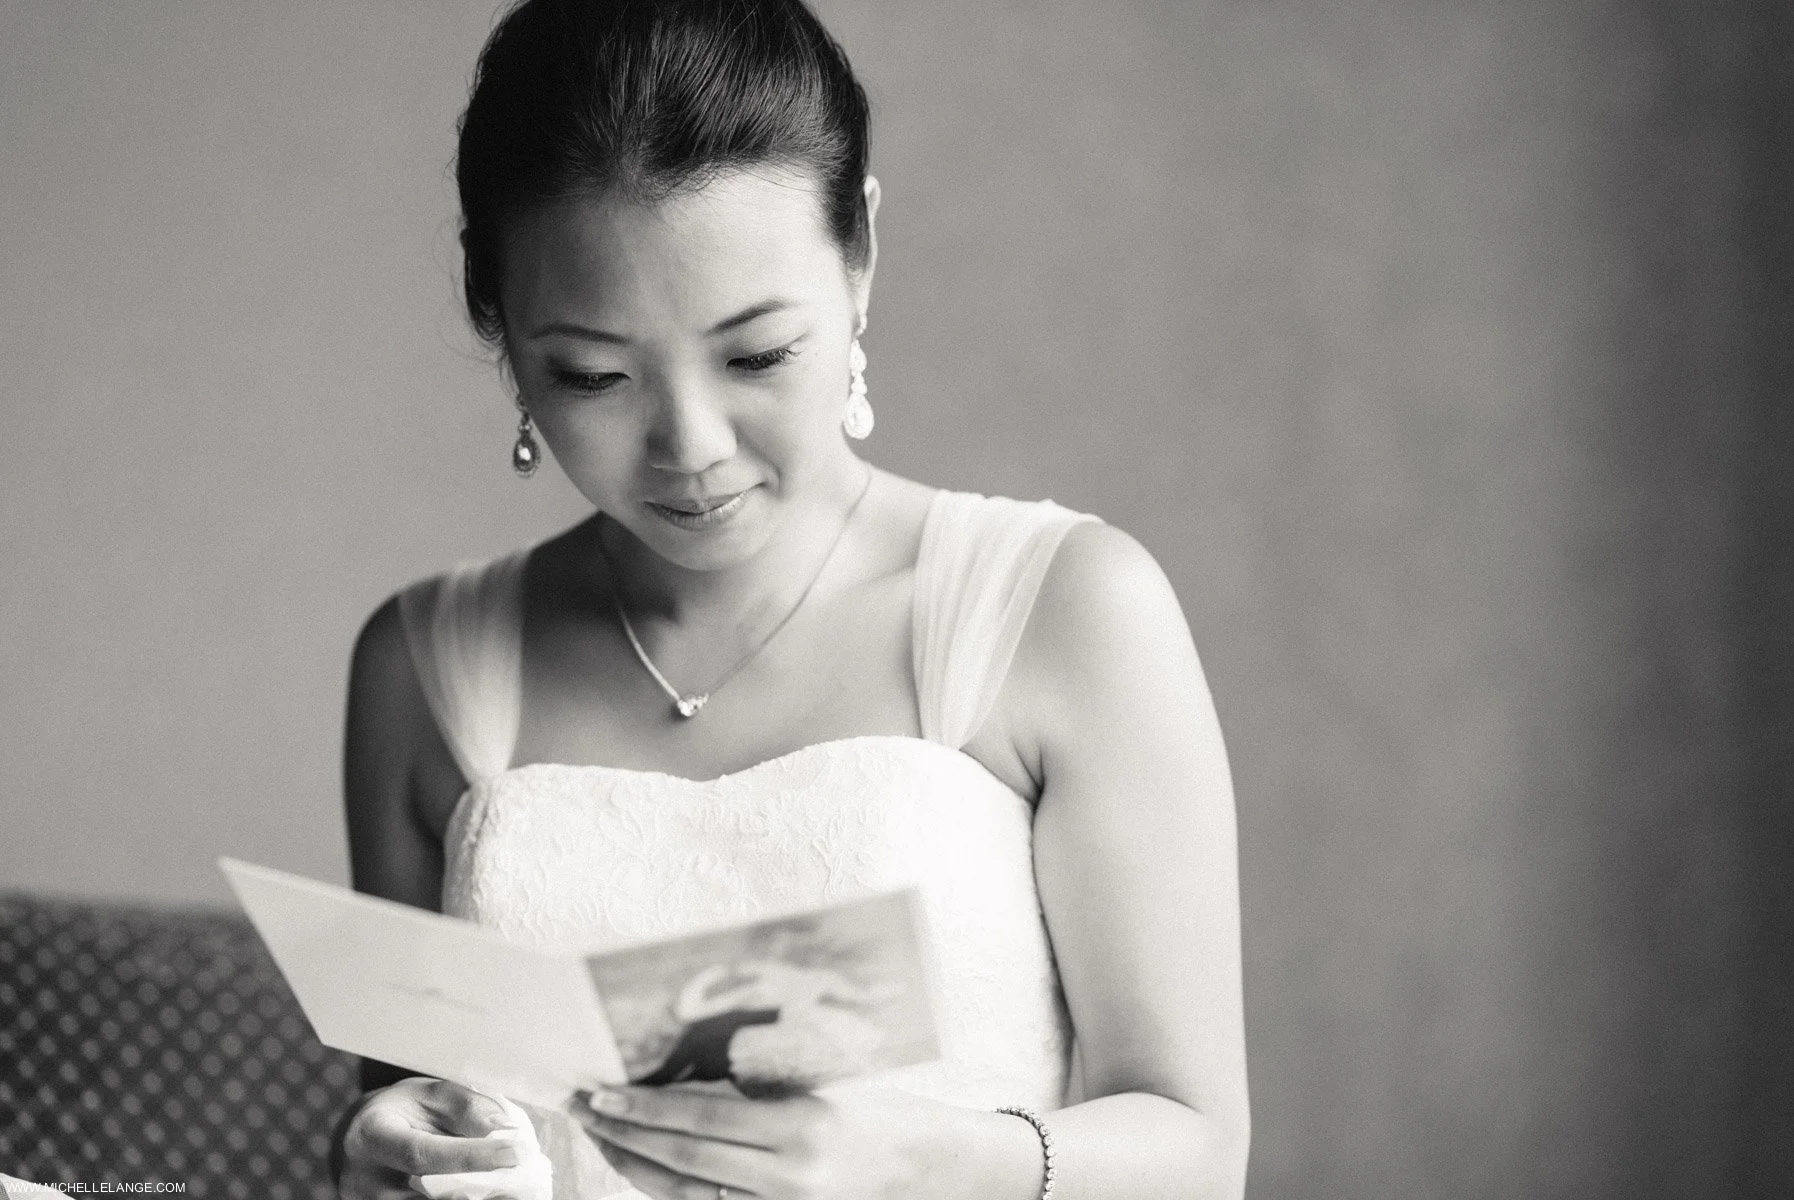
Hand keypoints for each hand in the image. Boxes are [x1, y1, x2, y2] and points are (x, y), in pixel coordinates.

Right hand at [338, 1077, 543, 1199]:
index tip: (514, 1152)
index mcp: (373, 1136)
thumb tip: (502, 1127)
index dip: (471, 1156)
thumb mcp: (427, 1093)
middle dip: (484, 1189)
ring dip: (480, 1199)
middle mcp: (367, 1181)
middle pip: (432, 1194)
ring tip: (513, 1188)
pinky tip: (494, 1193)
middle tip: (525, 1181)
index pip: (422, 1154)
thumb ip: (464, 1106)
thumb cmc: (400, 1112)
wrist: (360, 1142)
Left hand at [569, 1081, 960, 1199]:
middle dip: (626, 1136)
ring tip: (604, 1139)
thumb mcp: (825, 1087)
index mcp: (803, 1127)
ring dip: (636, 1167)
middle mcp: (790, 1176)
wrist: (931, 1169)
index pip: (702, 1120)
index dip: (645, 1109)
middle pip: (684, 1162)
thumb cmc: (882, 1113)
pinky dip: (672, 1190)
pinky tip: (646, 1168)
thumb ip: (762, 1086)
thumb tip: (684, 1069)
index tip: (602, 1092)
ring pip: (687, 1195)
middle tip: (585, 1110)